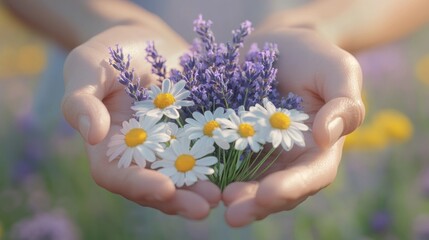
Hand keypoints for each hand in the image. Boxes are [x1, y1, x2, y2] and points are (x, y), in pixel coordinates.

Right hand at [61, 25, 220, 218]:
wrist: (143, 41)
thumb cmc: (106, 54)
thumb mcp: (87, 68)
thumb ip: (81, 101)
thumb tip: (92, 134)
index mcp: (107, 146)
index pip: (116, 175)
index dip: (139, 185)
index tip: (165, 188)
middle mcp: (139, 154)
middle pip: (154, 186)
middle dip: (178, 199)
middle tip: (204, 206)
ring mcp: (167, 146)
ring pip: (182, 177)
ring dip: (201, 189)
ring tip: (222, 196)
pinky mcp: (191, 133)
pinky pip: (204, 151)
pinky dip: (219, 162)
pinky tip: (238, 169)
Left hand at [222, 28, 364, 226]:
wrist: (279, 44)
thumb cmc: (313, 56)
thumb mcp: (337, 69)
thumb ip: (344, 104)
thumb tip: (328, 138)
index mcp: (322, 147)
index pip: (313, 175)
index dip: (294, 187)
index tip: (270, 193)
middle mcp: (293, 158)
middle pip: (280, 190)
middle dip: (257, 203)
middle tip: (233, 212)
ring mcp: (265, 153)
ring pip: (253, 183)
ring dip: (237, 197)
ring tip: (216, 201)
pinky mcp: (239, 143)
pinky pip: (229, 163)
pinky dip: (218, 174)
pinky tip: (200, 180)